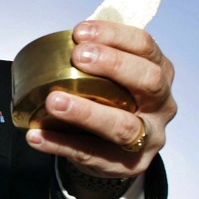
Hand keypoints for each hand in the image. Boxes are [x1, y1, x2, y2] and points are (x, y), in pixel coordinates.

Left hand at [25, 21, 176, 178]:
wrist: (118, 152)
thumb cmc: (114, 101)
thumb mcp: (115, 76)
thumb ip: (100, 54)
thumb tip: (71, 35)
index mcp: (160, 73)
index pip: (145, 46)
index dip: (115, 35)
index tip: (80, 32)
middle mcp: (161, 104)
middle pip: (149, 81)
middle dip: (114, 64)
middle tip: (78, 57)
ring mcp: (149, 138)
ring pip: (124, 126)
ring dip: (86, 112)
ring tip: (53, 102)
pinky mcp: (128, 165)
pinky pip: (92, 154)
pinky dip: (60, 144)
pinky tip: (37, 135)